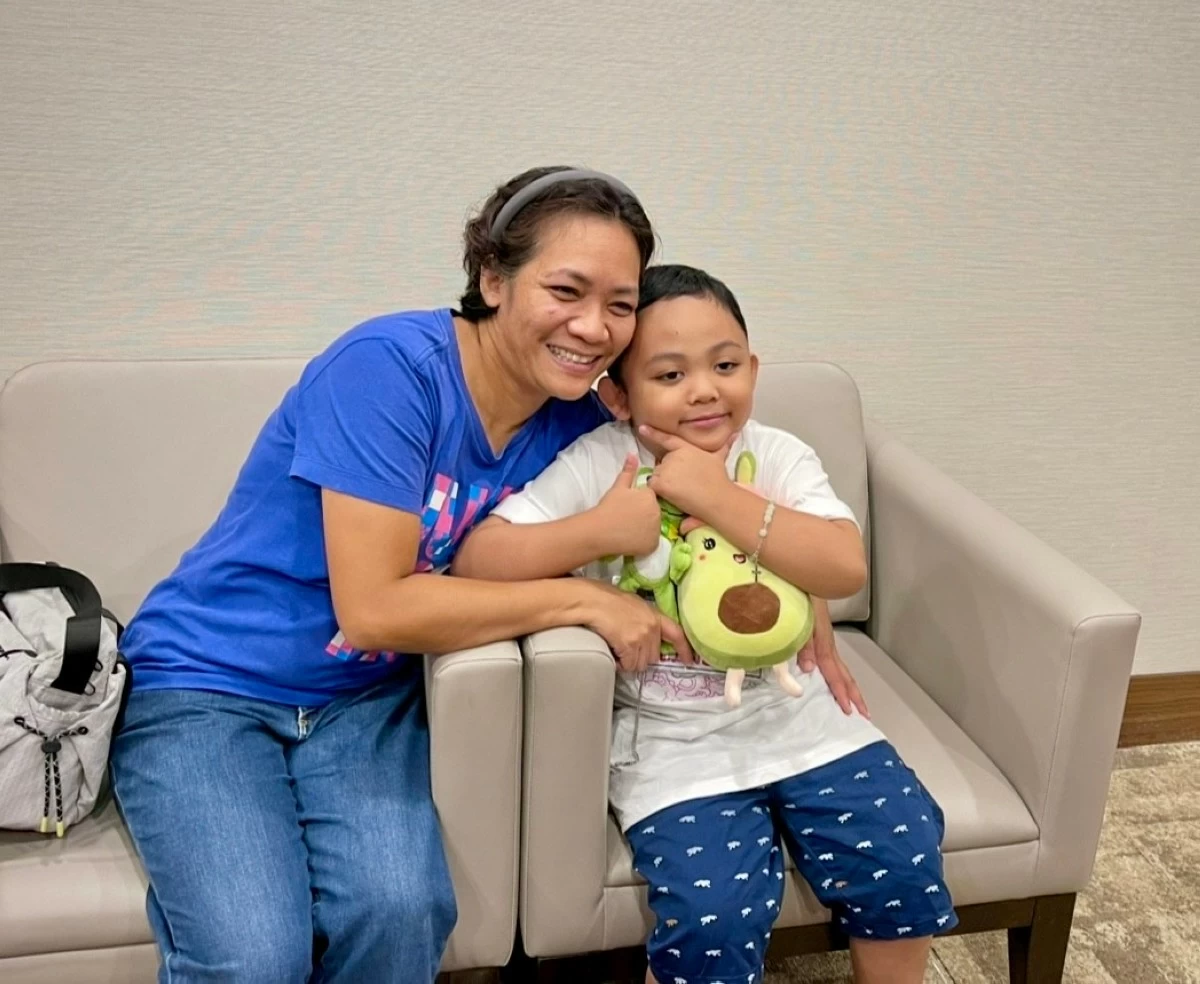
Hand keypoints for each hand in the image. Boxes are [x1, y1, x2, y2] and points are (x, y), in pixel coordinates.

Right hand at [582, 581, 694, 672]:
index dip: (684, 649)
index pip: (677, 634)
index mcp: (655, 615)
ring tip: (618, 650)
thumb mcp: (635, 605)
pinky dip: (620, 663)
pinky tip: (613, 652)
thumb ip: (646, 619)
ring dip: (630, 662)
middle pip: (654, 656)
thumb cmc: (607, 599)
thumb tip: (646, 634)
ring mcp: (641, 637)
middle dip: (642, 657)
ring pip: (640, 664)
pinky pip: (628, 665)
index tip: (689, 660)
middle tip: (628, 650)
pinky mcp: (628, 645)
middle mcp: (651, 627)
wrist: (592, 601)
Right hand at [595, 453, 662, 556]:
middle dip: (644, 514)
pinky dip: (643, 541)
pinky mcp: (652, 545)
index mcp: (650, 496)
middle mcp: (657, 512)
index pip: (651, 497)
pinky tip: (631, 539)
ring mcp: (656, 530)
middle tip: (627, 518)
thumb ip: (628, 471)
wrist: (599, 530)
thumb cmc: (608, 507)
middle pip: (654, 512)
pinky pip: (651, 542)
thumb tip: (632, 454)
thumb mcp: (618, 487)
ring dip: (645, 528)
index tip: (629, 506)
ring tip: (628, 529)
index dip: (640, 502)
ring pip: (653, 527)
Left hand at [639, 425, 735, 518]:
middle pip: (661, 463)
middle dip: (668, 472)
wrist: (717, 497)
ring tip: (682, 490)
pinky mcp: (661, 483)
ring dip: (664, 483)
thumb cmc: (719, 479)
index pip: (667, 439)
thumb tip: (736, 433)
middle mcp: (673, 456)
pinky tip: (673, 496)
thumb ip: (724, 445)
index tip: (641, 427)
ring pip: (656, 476)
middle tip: (685, 482)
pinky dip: (659, 493)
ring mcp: (666, 469)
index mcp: (686, 448)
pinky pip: (652, 487)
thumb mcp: (720, 458)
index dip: (653, 433)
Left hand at [797, 601, 868, 716]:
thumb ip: (803, 645)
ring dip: (848, 684)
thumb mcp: (799, 621)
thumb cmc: (799, 596)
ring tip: (855, 701)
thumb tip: (809, 670)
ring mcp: (825, 637)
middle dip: (853, 693)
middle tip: (864, 713)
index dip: (840, 691)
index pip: (834, 672)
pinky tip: (834, 676)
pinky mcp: (820, 633)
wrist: (802, 577)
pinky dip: (837, 672)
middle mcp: (827, 642)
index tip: (848, 710)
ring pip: (840, 666)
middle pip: (844, 672)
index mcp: (822, 642)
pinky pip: (831, 658)